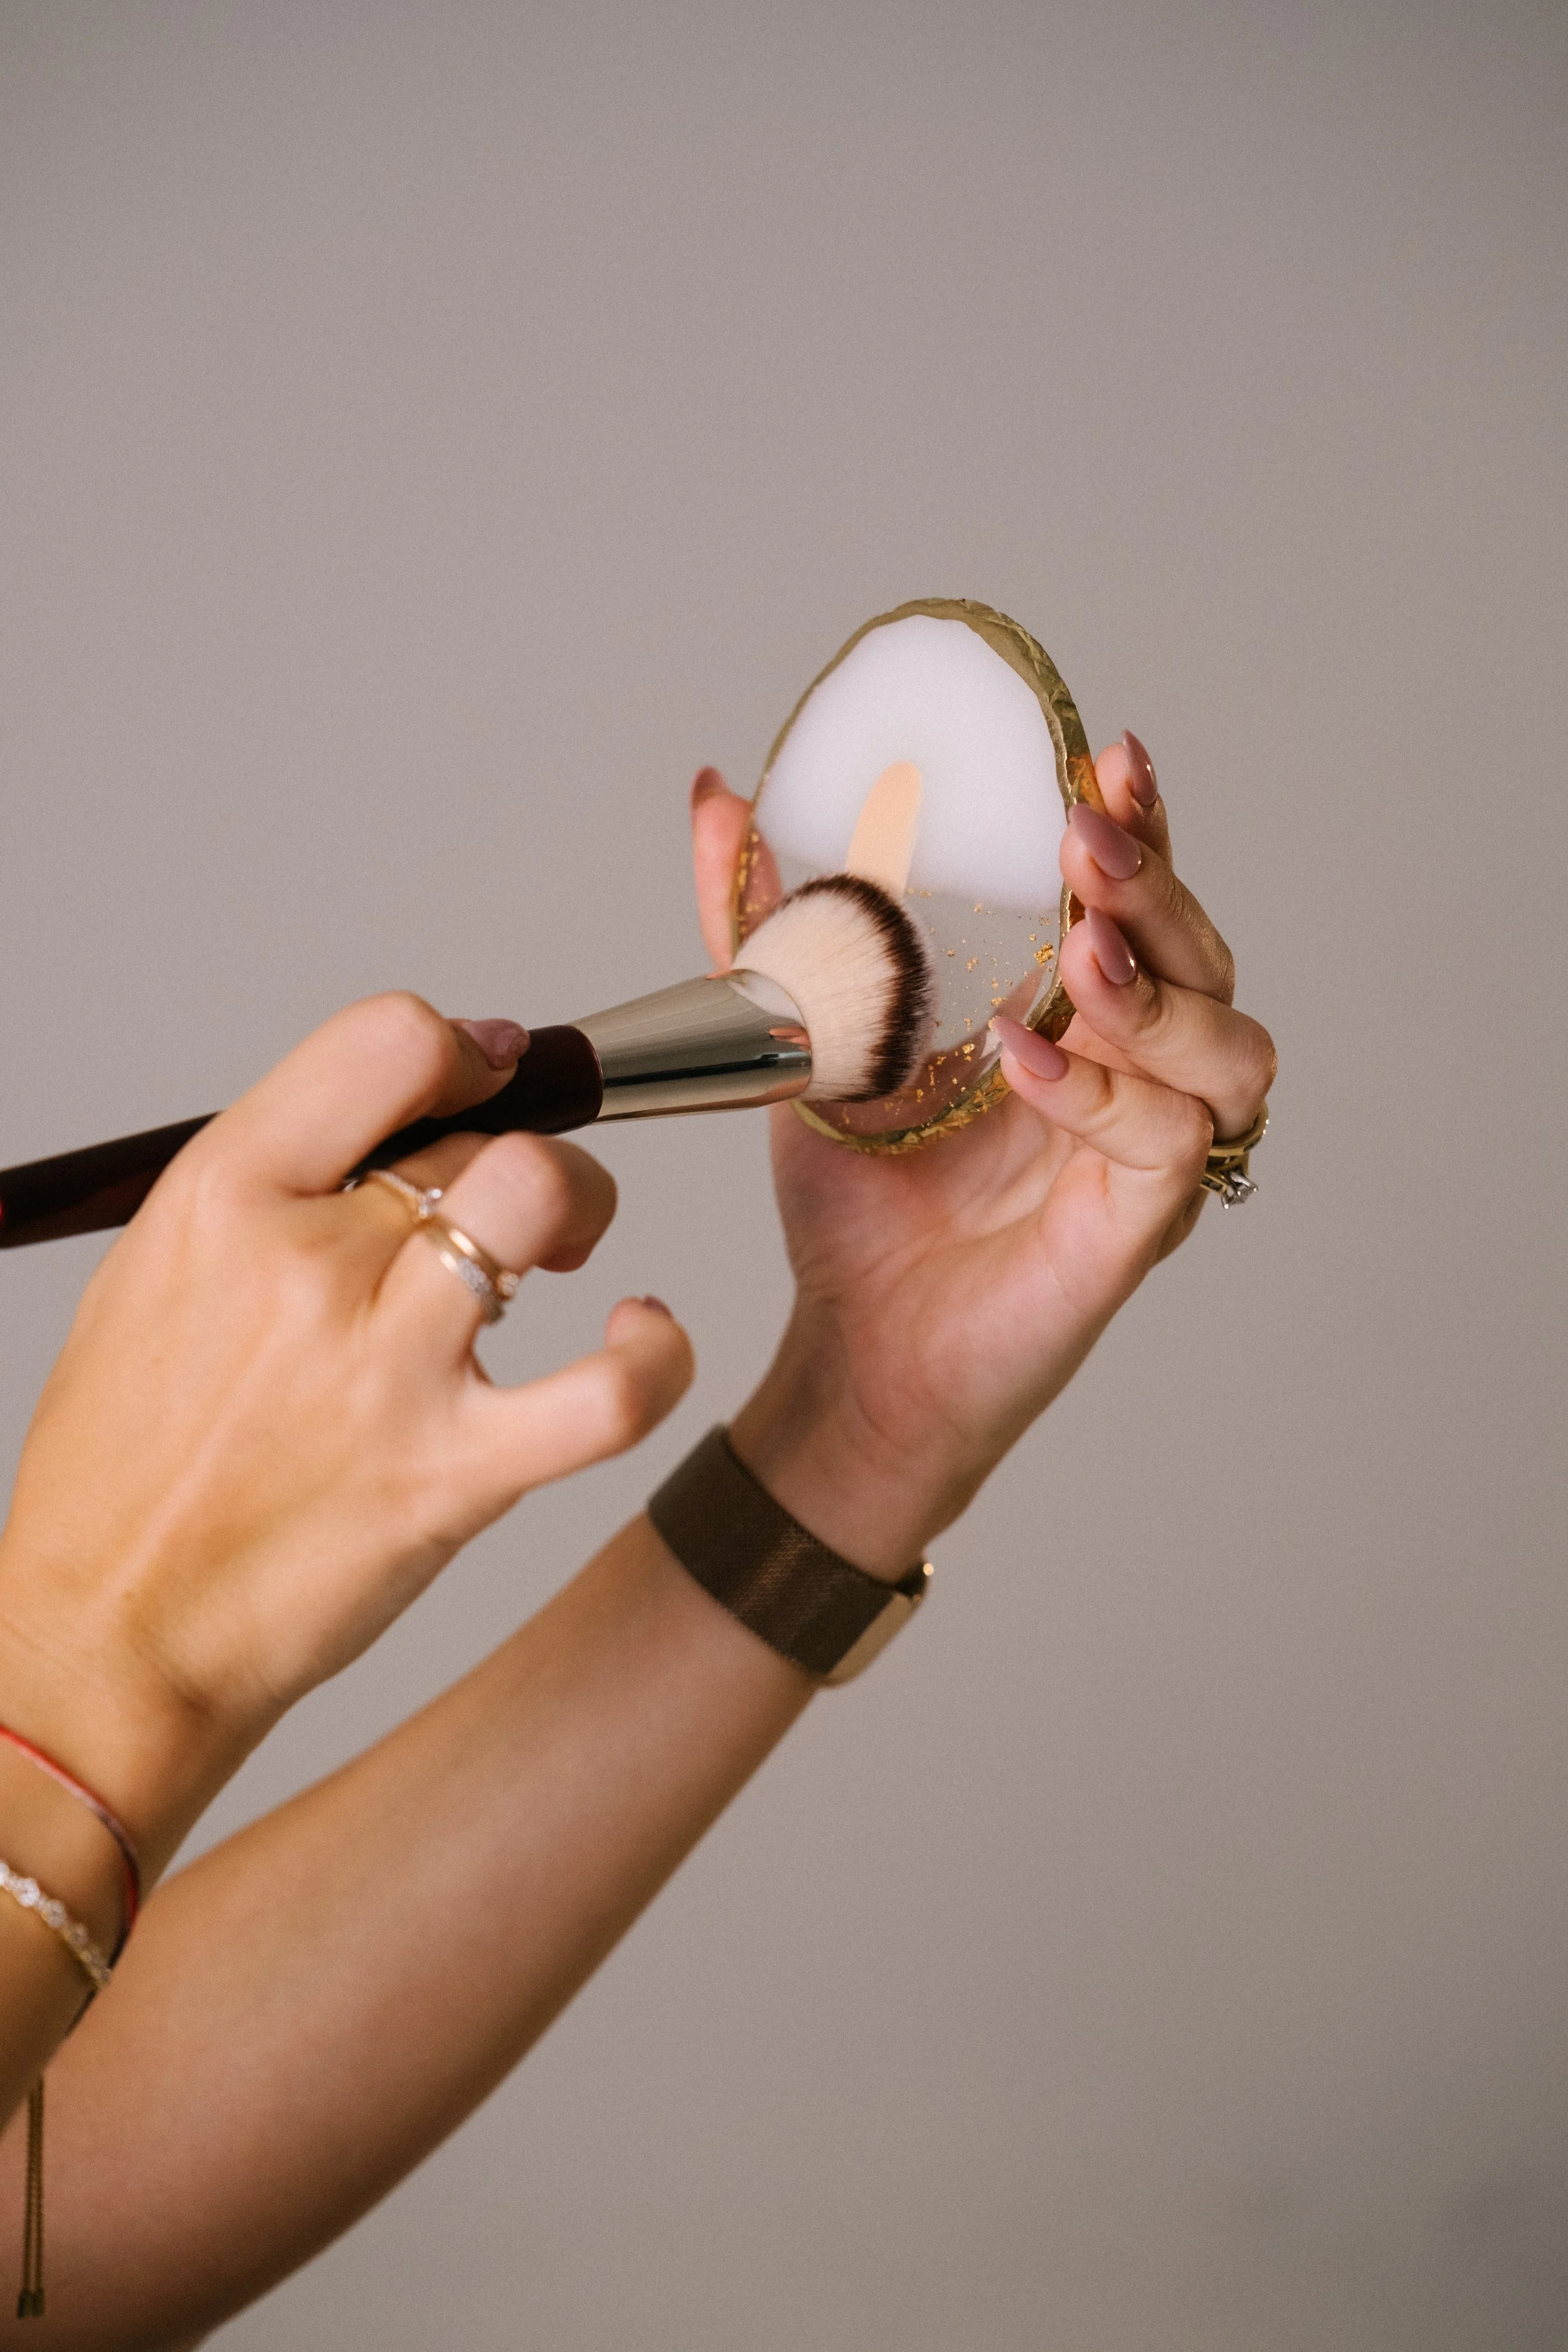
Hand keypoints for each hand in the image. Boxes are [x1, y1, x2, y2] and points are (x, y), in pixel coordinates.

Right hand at [0, 996, 692, 1869]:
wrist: (110, 1633)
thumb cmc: (133, 1464)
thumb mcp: (163, 1269)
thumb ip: (281, 1181)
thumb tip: (413, 1114)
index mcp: (223, 1199)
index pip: (387, 1042)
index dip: (461, 1048)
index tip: (482, 1075)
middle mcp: (306, 1269)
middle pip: (476, 1134)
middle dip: (509, 1153)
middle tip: (506, 1205)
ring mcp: (383, 1371)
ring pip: (545, 1198)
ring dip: (584, 1205)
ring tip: (573, 1246)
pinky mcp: (454, 1476)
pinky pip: (613, 1394)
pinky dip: (658, 1355)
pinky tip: (644, 1334)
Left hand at [689, 734, 1274, 1573]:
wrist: (854, 1350)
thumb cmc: (858, 1203)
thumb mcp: (799, 1037)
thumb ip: (764, 918)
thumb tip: (717, 792)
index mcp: (1075, 1013)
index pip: (1135, 898)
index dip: (1139, 825)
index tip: (1104, 757)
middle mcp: (1136, 1071)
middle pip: (1203, 954)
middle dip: (1155, 884)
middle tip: (1087, 837)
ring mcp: (1150, 1150)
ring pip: (1227, 1046)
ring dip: (1161, 988)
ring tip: (1084, 950)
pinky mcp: (1140, 1225)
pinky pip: (1170, 1143)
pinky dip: (1104, 1096)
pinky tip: (1026, 1062)